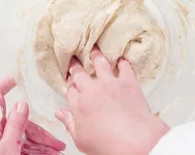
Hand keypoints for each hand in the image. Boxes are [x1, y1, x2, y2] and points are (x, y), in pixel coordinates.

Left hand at [0, 77, 65, 154]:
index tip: (14, 79)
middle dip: (39, 132)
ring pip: (21, 139)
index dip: (3, 86)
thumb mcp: (7, 147)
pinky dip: (32, 152)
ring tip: (56, 153)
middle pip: (18, 124)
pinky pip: (18, 149)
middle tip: (56, 144)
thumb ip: (15, 124)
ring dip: (40, 145)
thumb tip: (21, 104)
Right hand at [55, 48, 169, 154]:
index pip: (70, 89)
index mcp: (78, 105)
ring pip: (100, 64)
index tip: (70, 81)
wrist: (134, 140)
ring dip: (96, 56)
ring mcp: (110, 84)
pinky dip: (123, 62)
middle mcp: (91, 90)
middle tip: (75, 60)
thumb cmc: (107, 144)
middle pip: (80, 74)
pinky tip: (121, 59)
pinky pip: (124, 67)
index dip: (70, 84)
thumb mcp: (81, 140)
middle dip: (76, 66)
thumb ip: (69, 124)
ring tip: (94, 50)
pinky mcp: (127, 82)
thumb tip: (60, 114)